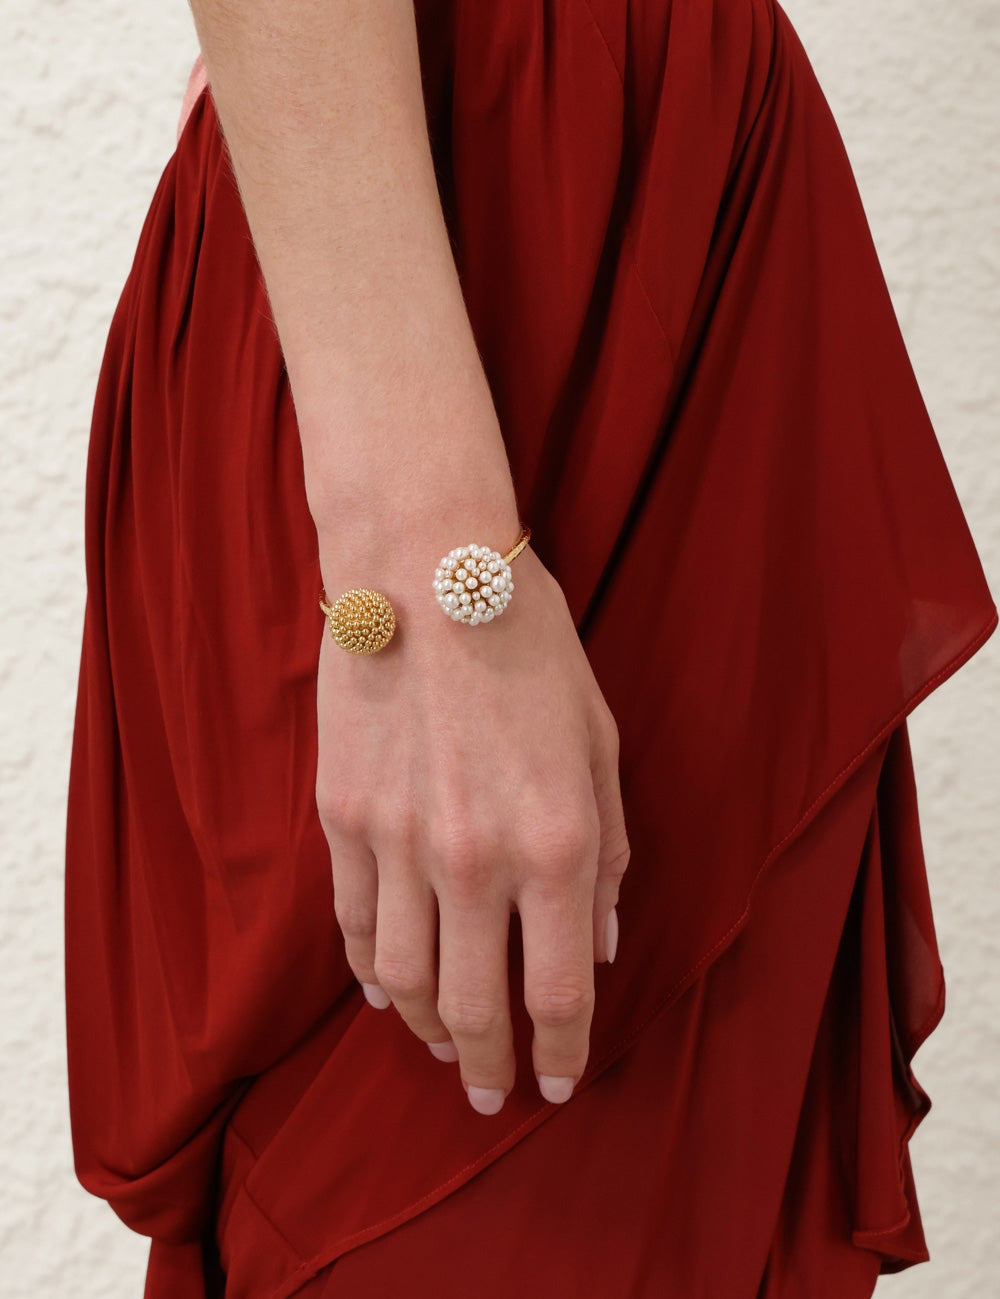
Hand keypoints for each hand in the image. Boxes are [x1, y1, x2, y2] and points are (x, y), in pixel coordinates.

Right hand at [315, 542, 630, 1113]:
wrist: (425, 570)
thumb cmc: (531, 647)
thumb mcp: (601, 744)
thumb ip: (609, 853)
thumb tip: (602, 943)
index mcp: (556, 842)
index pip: (559, 992)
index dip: (561, 1053)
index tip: (558, 1082)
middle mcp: (474, 858)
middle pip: (475, 1008)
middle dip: (490, 1067)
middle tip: (494, 1094)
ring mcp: (397, 842)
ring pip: (403, 982)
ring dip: (426, 1031)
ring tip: (445, 1048)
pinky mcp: (342, 817)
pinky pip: (353, 924)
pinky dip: (370, 972)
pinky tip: (387, 990)